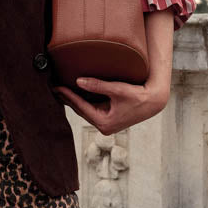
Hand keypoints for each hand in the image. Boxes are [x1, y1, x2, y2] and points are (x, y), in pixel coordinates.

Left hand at [53, 5, 174, 133]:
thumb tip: (79, 81)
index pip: (81, 107)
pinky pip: (91, 109)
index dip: (68, 96)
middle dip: (67, 99)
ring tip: (60, 89)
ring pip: (85, 110)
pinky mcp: (109, 119)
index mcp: (104, 123)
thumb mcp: (117, 89)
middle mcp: (104, 126)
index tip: (57, 86)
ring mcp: (106, 123)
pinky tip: (75, 93)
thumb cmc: (138, 96)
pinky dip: (82, 101)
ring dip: (73, 101)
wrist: (154, 102)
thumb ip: (98, 86)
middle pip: (80, 110)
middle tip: (53, 87)